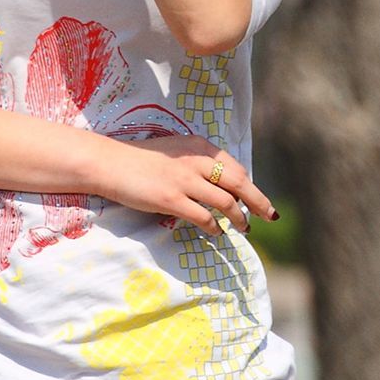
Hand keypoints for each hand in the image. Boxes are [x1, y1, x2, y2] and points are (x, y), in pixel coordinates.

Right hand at [95, 132, 276, 237]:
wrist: (109, 163)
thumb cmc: (138, 159)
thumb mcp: (173, 152)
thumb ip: (195, 164)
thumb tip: (215, 185)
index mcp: (198, 146)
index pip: (234, 167)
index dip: (249, 185)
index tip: (256, 199)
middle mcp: (196, 160)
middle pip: (239, 182)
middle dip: (259, 201)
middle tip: (270, 215)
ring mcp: (184, 180)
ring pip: (226, 201)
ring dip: (239, 218)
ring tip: (245, 228)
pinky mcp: (171, 198)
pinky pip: (203, 216)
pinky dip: (214, 227)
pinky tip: (217, 232)